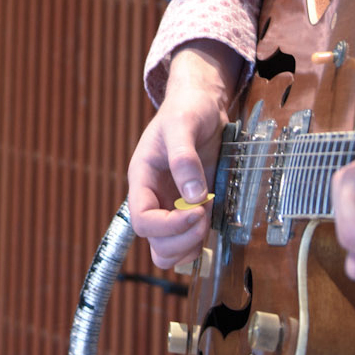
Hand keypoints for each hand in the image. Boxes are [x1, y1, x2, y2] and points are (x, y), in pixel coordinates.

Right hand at [126, 41, 241, 269]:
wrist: (202, 104)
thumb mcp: (182, 125)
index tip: (195, 213)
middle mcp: (153, 198)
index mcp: (142, 179)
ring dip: (190, 246)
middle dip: (182, 239)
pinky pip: (187, 243)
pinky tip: (212, 219)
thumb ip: (183, 158)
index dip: (167, 225)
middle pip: (155, 243)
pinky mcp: (190, 210)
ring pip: (168, 251)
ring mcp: (171, 207)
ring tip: (208, 219)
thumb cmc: (186, 109)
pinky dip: (199, 242)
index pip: (141, 219)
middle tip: (205, 216)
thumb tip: (193, 196)